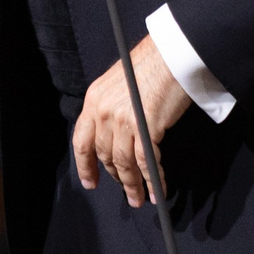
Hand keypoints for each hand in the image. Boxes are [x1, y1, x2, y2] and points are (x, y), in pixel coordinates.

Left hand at [72, 36, 191, 207]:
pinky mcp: (145, 128)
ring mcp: (123, 120)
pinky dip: (152, 180)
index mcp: (93, 100)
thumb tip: (116, 135)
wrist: (171, 54)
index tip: (90, 182)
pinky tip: (157, 191)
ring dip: (132, 185)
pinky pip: (146, 163)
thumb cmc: (150, 65)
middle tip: (126, 191)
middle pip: (105, 155)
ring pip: (124, 164)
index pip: (81, 140)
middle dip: (116, 177)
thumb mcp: (119, 84)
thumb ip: (111, 107)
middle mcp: (103, 111)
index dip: (85, 165)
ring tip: (138, 199)